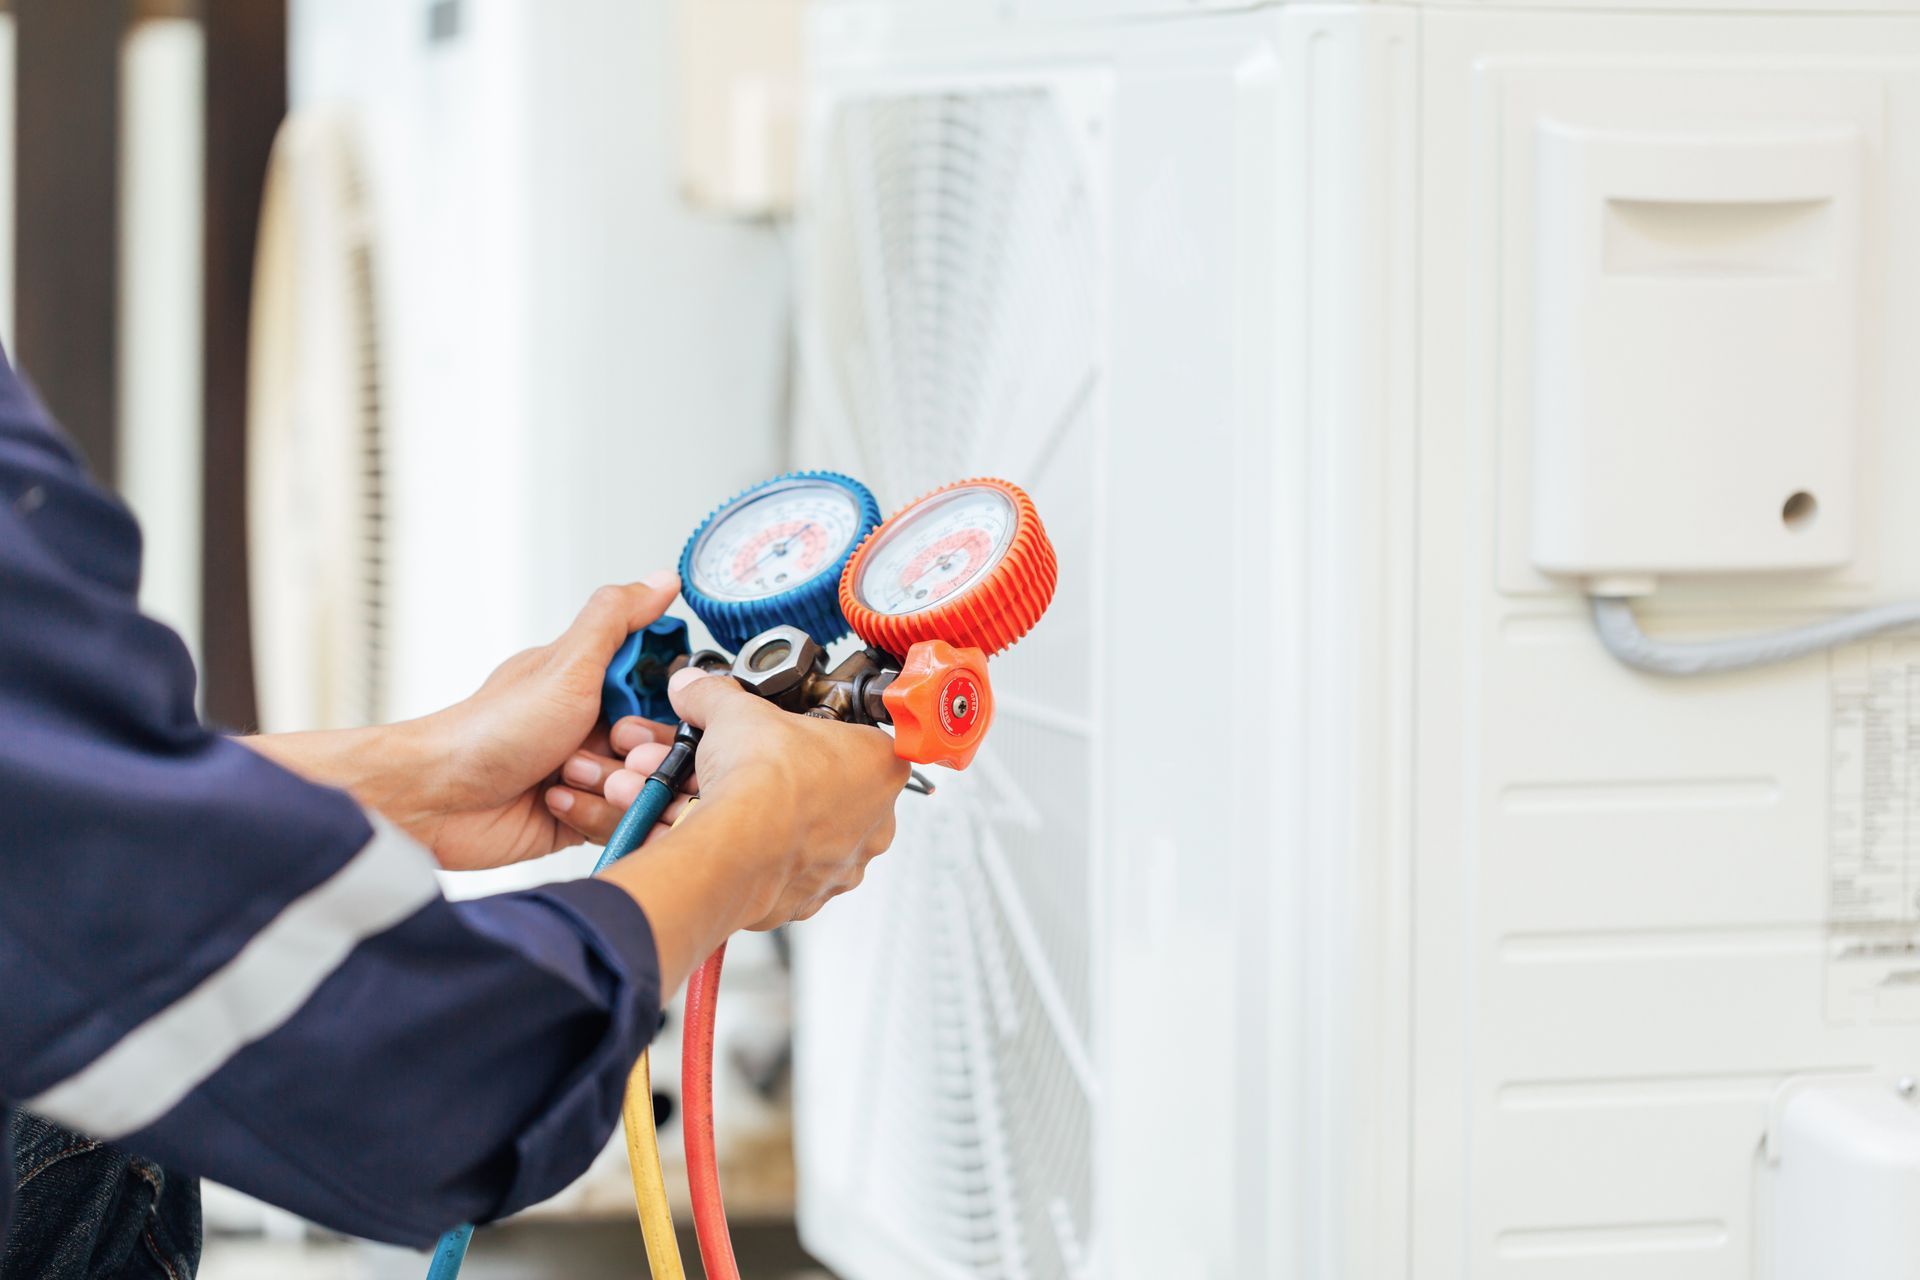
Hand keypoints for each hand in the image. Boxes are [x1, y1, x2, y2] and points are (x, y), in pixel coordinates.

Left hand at [250, 574, 688, 869]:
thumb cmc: (487, 731)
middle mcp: (590, 726)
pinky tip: (559, 804)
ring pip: (644, 788)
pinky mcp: (578, 817)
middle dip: (637, 754)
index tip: (640, 708)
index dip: (665, 706)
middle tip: (609, 749)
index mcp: (591, 682)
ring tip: (569, 779)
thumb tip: (660, 579)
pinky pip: (620, 824)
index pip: (662, 690)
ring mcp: (586, 773)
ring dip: (611, 788)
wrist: (436, 800)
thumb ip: (617, 619)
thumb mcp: (565, 665)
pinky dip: (595, 817)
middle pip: (659, 745)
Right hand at [595, 667, 908, 983]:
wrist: (736, 847)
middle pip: (837, 793)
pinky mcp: (812, 899)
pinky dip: (765, 862)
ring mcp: (847, 863)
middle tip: (761, 773)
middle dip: (797, 784)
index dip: (820, 736)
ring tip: (741, 809)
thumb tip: (696, 687)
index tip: (793, 738)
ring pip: (814, 838)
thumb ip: (715, 695)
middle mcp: (876, 819)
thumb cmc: (762, 781)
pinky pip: (791, 876)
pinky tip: (740, 843)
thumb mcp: (734, 713)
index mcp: (880, 764)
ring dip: (781, 825)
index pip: (860, 742)